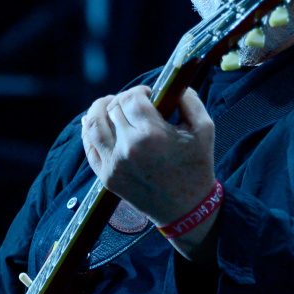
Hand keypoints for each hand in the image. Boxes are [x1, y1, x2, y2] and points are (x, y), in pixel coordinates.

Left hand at [80, 85, 216, 233]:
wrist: (187, 209)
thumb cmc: (197, 167)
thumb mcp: (204, 129)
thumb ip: (188, 99)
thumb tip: (170, 84)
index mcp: (152, 135)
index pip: (132, 98)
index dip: (139, 91)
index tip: (148, 95)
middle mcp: (128, 148)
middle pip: (114, 108)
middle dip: (124, 100)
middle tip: (134, 103)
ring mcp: (113, 164)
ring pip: (93, 124)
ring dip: (99, 108)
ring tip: (108, 104)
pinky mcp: (106, 177)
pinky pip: (89, 147)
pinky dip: (88, 130)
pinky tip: (94, 121)